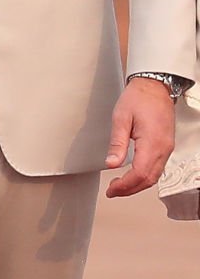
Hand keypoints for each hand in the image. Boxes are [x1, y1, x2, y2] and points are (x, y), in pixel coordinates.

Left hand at [104, 76, 175, 197]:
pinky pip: (158, 168)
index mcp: (152, 143)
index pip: (140, 174)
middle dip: (130, 189)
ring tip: (119, 186)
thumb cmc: (138, 98)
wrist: (154, 87)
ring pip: (155, 176)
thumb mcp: (121, 117)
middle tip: (113, 191)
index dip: (125, 186)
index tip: (111, 190)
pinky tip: (133, 176)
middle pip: (149, 180)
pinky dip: (145, 177)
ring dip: (138, 185)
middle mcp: (163, 149)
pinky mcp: (166, 146)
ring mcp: (167, 148)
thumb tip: (111, 164)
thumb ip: (117, 143)